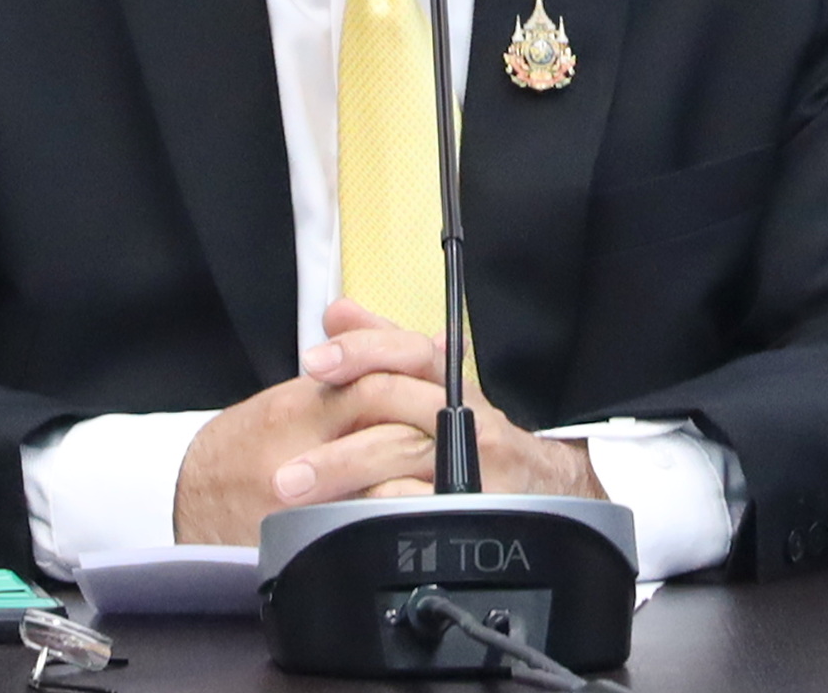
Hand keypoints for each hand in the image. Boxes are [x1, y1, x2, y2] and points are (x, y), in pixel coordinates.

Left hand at [172, 300, 603, 543]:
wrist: (546, 488)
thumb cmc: (477, 436)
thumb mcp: (432, 386)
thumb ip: (383, 349)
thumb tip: (338, 311)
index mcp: (449, 380)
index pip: (407, 349)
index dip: (361, 350)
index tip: (315, 361)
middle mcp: (465, 414)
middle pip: (394, 402)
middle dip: (333, 423)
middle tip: (282, 454)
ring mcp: (475, 460)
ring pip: (399, 454)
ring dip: (340, 471)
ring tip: (294, 488)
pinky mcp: (478, 504)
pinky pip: (419, 503)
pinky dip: (377, 507)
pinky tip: (343, 515)